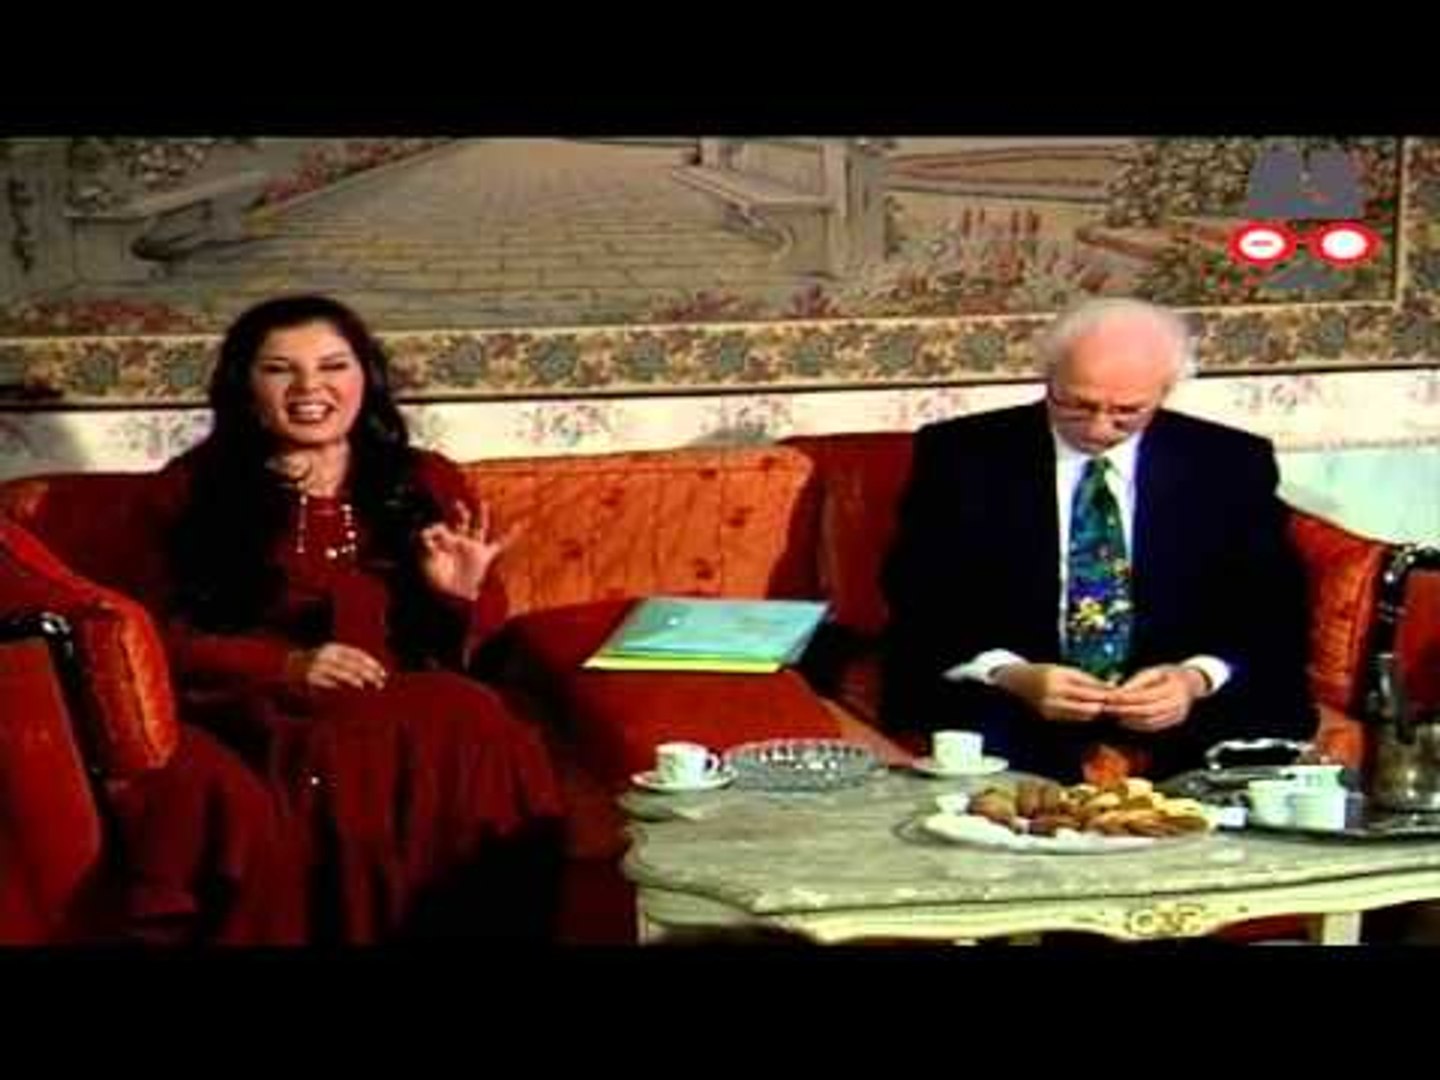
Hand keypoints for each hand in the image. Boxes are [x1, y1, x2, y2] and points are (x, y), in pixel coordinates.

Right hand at [287, 643, 387, 690]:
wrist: (292, 665)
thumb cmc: (319, 663)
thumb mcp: (335, 658)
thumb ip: (351, 663)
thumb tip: (374, 672)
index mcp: (335, 648)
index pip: (357, 654)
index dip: (371, 663)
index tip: (382, 672)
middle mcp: (327, 654)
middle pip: (351, 663)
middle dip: (366, 673)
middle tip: (378, 682)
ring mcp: (317, 664)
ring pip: (338, 671)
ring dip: (351, 678)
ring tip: (362, 685)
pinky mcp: (309, 676)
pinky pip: (324, 680)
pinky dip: (333, 684)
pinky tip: (342, 689)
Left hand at [418, 499, 517, 602]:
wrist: (451, 596)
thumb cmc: (436, 580)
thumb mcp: (425, 559)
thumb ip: (424, 543)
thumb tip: (425, 530)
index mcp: (445, 542)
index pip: (443, 527)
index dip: (437, 527)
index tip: (432, 532)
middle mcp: (460, 542)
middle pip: (462, 522)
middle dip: (459, 512)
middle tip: (456, 503)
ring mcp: (473, 548)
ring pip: (479, 528)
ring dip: (482, 516)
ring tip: (483, 503)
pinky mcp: (484, 556)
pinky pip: (500, 544)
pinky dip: (510, 535)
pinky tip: (519, 526)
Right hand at [992, 662, 1112, 722]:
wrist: (1017, 682)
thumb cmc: (1044, 672)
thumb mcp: (1065, 670)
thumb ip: (1087, 680)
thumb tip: (1111, 687)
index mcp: (1058, 680)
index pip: (1089, 690)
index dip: (1106, 694)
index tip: (1120, 696)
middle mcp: (1053, 696)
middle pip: (1087, 706)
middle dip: (1104, 707)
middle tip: (1118, 706)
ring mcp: (1050, 709)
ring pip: (1082, 716)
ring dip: (1096, 714)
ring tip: (1108, 711)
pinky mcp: (1049, 718)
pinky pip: (1073, 719)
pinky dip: (1085, 717)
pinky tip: (1092, 714)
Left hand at [1104, 664, 1207, 732]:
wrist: (1191, 682)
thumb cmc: (1169, 674)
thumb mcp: (1154, 671)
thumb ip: (1137, 682)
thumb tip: (1118, 692)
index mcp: (1173, 687)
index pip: (1144, 696)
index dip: (1125, 698)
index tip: (1109, 698)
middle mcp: (1178, 703)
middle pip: (1146, 711)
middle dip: (1125, 711)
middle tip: (1107, 709)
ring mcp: (1178, 714)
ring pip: (1149, 721)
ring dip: (1129, 720)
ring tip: (1113, 715)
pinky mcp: (1176, 721)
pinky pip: (1154, 726)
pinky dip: (1137, 725)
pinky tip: (1124, 721)